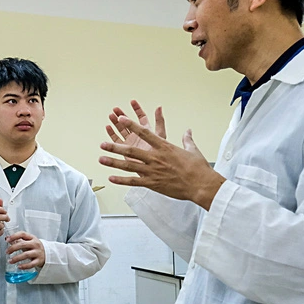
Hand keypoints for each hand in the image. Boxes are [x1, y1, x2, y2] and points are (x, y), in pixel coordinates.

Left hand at [5, 231, 44, 269]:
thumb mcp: (28, 241)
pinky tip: (18, 267)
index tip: (7, 240)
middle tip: (7, 252)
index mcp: (32, 238)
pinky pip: (31, 264)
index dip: (14, 236)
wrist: (47, 253)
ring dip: (16, 258)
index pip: (22, 234)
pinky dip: (24, 266)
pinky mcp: (39, 261)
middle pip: (23, 244)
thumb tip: (6, 238)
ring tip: (10, 261)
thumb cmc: (34, 247)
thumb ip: (18, 240)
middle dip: (13, 248)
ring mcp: (37, 252)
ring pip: (26, 255)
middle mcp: (35, 244)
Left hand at [99, 116, 224, 209]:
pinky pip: (134, 182)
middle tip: (102, 144)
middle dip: (115, 147)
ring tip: (101, 159)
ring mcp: (153, 171)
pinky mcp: (153, 183)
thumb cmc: (198, 168)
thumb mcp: (192, 150)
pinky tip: (111, 178)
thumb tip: (188, 131)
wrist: (201, 185)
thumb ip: (187, 139)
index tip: (121, 119)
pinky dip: (122, 180)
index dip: (132, 125)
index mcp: (164, 147)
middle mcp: (156, 158)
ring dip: (114, 162)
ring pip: (129, 166)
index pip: (145, 133)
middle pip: (131, 150)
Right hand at [105, 100, 166, 157]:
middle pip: (129, 122)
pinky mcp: (125, 150)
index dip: (137, 109)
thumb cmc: (161, 155)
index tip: (132, 101)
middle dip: (122, 114)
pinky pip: (116, 140)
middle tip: (116, 109)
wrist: (155, 170)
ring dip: (115, 122)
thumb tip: (159, 107)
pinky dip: (112, 133)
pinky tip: (108, 127)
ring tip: (110, 116)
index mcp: (147, 131)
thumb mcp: (160, 135)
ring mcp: (131, 143)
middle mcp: (138, 136)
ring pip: (121, 130)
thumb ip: (159, 121)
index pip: (141, 117)